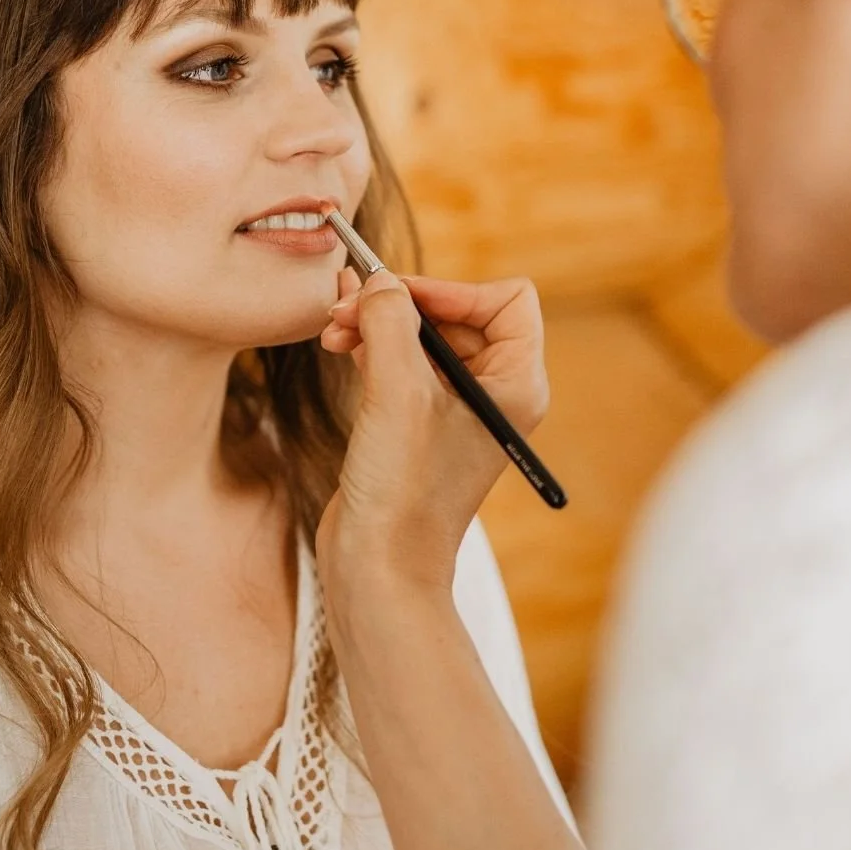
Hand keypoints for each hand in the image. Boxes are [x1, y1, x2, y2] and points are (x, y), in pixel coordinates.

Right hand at [315, 267, 546, 601]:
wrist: (379, 568)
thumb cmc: (404, 491)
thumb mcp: (397, 392)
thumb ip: (389, 322)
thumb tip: (377, 281)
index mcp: (517, 384)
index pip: (506, 300)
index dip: (451, 289)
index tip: (397, 298)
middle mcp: (495, 394)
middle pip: (456, 313)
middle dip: (401, 304)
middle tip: (347, 309)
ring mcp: (455, 410)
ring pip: (422, 335)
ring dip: (378, 323)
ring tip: (334, 330)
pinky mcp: (418, 423)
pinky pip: (401, 362)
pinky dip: (371, 347)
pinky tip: (338, 347)